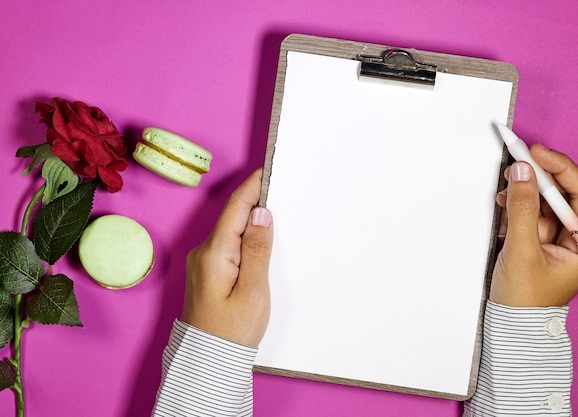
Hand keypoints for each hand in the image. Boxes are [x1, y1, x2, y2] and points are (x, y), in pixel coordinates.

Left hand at [182, 168, 272, 346]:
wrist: (209, 361)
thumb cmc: (232, 330)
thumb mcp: (253, 290)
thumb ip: (257, 249)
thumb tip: (261, 213)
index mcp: (214, 253)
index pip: (235, 208)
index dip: (252, 187)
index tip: (268, 170)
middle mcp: (203, 252)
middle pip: (231, 216)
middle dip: (254, 200)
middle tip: (278, 187)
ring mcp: (203, 262)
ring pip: (229, 230)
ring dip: (249, 219)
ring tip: (274, 209)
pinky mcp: (207, 272)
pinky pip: (227, 244)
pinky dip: (243, 236)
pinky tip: (258, 238)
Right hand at [490, 144, 577, 306]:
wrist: (511, 326)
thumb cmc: (524, 300)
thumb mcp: (522, 250)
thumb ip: (521, 209)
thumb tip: (522, 172)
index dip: (561, 168)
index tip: (538, 153)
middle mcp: (576, 239)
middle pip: (564, 194)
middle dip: (540, 176)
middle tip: (518, 161)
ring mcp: (556, 239)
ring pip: (544, 201)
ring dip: (526, 189)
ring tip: (507, 184)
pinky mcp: (538, 241)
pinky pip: (531, 212)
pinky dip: (518, 203)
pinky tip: (506, 201)